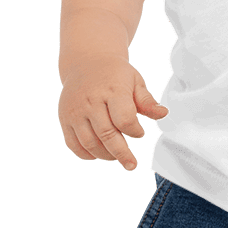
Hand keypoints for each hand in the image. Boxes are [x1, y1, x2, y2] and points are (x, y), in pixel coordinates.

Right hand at [59, 55, 170, 170]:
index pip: (124, 119)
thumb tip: (163, 114)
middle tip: (132, 164)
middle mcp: (91, 101)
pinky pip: (73, 144)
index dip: (135, 131)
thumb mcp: (135, 81)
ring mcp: (75, 111)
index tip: (140, 133)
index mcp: (112, 90)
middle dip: (121, 153)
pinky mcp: (64, 119)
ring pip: (89, 143)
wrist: (86, 62)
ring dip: (105, 155)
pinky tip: (99, 154)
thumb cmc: (116, 74)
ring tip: (116, 157)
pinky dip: (86, 155)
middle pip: (106, 135)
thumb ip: (147, 101)